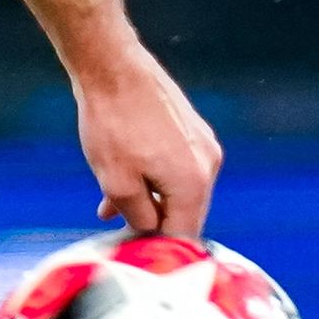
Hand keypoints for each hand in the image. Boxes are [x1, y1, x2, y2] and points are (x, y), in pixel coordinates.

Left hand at [70, 36, 219, 238]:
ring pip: (177, 189)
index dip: (157, 250)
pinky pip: (175, 166)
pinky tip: (120, 178)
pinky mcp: (191, 130)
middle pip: (184, 213)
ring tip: (109, 202)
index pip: (184, 236)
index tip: (130, 251)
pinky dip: (151, 177)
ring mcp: (203, 144)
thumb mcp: (117, 184)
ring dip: (147, 199)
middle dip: (151, 223)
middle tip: (116, 227)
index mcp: (195, 184)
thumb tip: (151, 236)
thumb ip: (139, 218)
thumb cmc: (113, 123)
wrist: (112, 67)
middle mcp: (209, 165)